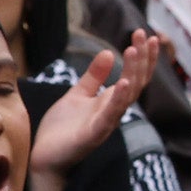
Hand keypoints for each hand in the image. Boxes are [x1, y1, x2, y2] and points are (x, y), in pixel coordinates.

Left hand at [30, 29, 163, 179]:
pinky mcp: (93, 135)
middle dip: (141, 58)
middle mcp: (114, 112)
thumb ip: (94, 77)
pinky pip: (110, 116)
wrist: (43, 156)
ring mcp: (105, 124)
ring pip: (127, 97)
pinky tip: (122, 82)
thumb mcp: (77, 95)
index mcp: (111, 102)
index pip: (135, 76)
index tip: (147, 34)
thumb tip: (108, 53)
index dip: (143, 57)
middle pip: (136, 82)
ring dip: (132, 73)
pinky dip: (117, 100)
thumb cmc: (62, 129)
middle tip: (143, 33)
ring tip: (134, 50)